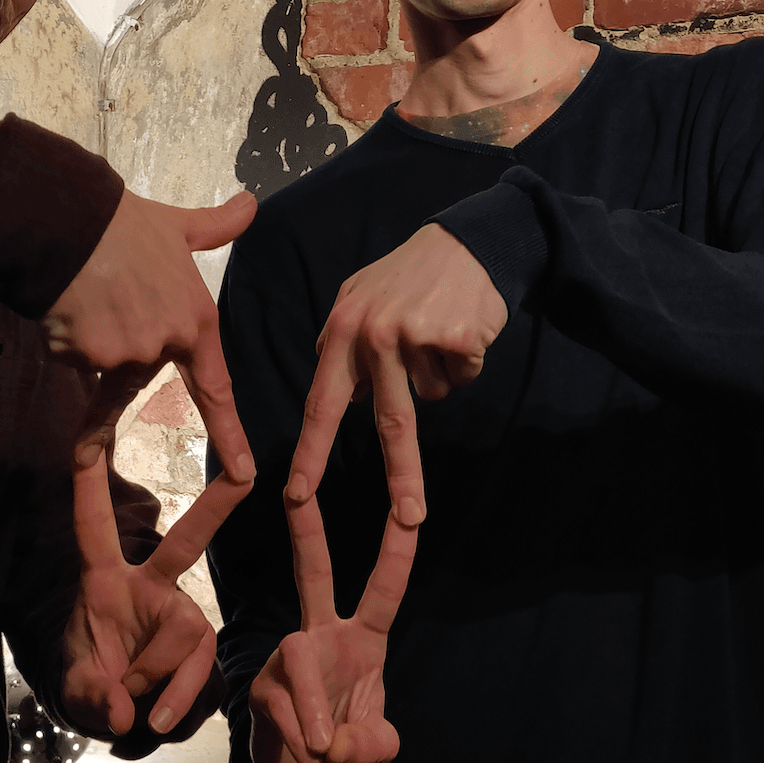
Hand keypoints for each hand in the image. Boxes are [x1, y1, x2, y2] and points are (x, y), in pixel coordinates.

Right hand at [46, 189, 257, 482]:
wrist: (70, 222)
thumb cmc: (126, 223)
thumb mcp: (178, 224)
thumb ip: (215, 226)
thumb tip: (250, 203)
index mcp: (194, 320)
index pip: (216, 386)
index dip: (230, 433)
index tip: (246, 472)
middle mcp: (165, 344)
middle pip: (139, 362)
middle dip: (119, 333)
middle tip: (109, 292)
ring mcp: (126, 354)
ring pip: (102, 358)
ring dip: (92, 331)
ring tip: (87, 285)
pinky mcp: (88, 357)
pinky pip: (74, 355)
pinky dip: (67, 333)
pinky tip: (66, 300)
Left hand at [61, 450, 249, 738]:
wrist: (119, 716)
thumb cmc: (92, 683)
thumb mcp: (76, 689)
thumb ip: (92, 697)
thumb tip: (124, 709)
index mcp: (104, 579)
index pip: (94, 524)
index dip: (89, 483)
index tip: (87, 437)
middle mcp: (149, 585)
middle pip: (185, 542)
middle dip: (214, 507)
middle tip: (243, 477)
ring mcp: (179, 614)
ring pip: (187, 630)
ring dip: (159, 674)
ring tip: (136, 708)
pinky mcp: (200, 645)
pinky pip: (201, 667)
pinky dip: (178, 697)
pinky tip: (160, 720)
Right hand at [249, 493, 415, 762]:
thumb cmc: (345, 753)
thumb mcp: (374, 753)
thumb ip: (371, 745)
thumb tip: (334, 740)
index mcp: (362, 640)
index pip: (384, 589)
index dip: (397, 551)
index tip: (411, 509)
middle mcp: (321, 634)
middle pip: (313, 573)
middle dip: (307, 530)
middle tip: (297, 489)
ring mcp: (288, 656)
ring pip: (299, 657)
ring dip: (316, 712)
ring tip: (328, 752)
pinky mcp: (262, 684)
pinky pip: (283, 706)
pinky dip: (303, 744)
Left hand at [286, 224, 505, 526]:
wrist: (464, 242)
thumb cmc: (407, 275)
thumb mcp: (358, 297)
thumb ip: (343, 343)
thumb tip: (341, 395)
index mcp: (342, 330)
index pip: (322, 403)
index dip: (311, 453)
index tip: (298, 494)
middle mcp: (374, 335)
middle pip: (391, 420)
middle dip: (402, 475)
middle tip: (410, 520)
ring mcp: (417, 337)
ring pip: (432, 393)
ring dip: (438, 372)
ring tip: (436, 330)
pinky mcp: (456, 338)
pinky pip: (462, 376)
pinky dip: (464, 361)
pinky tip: (459, 327)